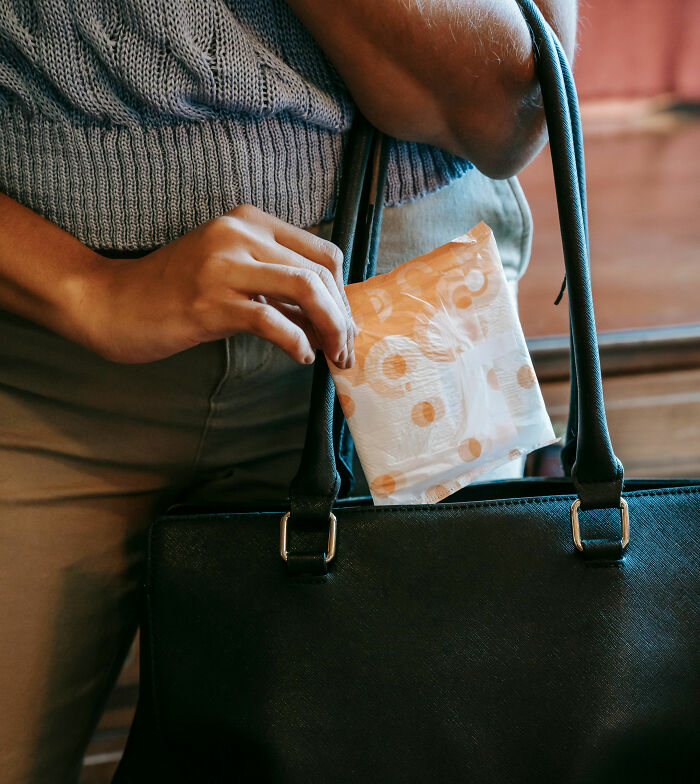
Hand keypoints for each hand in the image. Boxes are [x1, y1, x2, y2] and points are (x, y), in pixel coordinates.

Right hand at [73, 205, 354, 365]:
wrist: (112, 303)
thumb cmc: (175, 293)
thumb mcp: (233, 275)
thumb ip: (277, 287)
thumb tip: (330, 316)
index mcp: (250, 221)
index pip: (323, 253)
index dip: (343, 293)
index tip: (344, 326)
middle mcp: (240, 233)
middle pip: (320, 272)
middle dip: (342, 316)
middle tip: (345, 351)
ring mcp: (223, 264)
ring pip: (305, 289)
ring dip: (330, 328)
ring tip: (332, 356)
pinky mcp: (209, 300)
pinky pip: (271, 320)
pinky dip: (296, 342)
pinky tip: (301, 357)